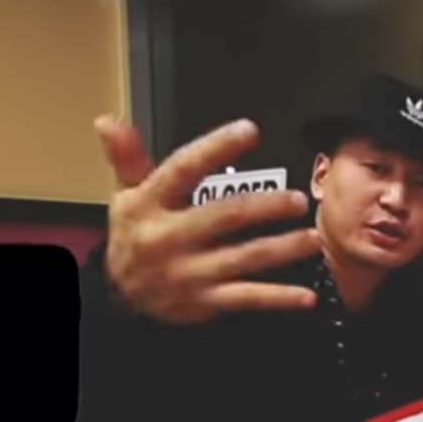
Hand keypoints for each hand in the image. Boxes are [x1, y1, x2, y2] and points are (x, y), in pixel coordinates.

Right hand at [96, 116, 322, 323]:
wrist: (121, 298)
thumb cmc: (134, 236)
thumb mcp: (127, 195)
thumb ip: (129, 157)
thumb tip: (109, 120)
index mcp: (149, 204)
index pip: (184, 169)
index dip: (217, 148)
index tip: (249, 130)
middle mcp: (169, 238)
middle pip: (224, 216)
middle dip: (265, 206)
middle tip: (297, 199)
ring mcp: (189, 272)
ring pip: (244, 257)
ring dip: (283, 248)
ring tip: (313, 238)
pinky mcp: (205, 301)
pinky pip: (247, 298)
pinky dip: (279, 298)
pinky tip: (307, 297)